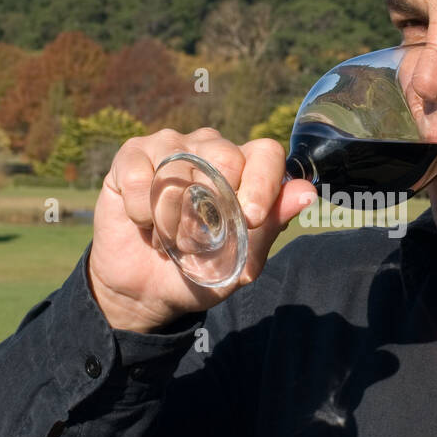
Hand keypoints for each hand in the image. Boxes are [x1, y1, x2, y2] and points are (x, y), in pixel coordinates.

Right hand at [87, 127, 316, 331]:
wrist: (147, 289)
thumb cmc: (200, 269)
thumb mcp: (240, 261)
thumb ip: (270, 226)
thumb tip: (306, 193)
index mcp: (244, 168)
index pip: (266, 152)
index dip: (263, 182)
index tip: (252, 218)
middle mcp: (210, 149)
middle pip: (225, 157)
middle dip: (211, 210)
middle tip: (196, 242)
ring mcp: (169, 146)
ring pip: (178, 169)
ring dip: (172, 218)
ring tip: (168, 239)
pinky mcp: (131, 156)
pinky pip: (138, 174)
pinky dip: (141, 210)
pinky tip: (142, 223)